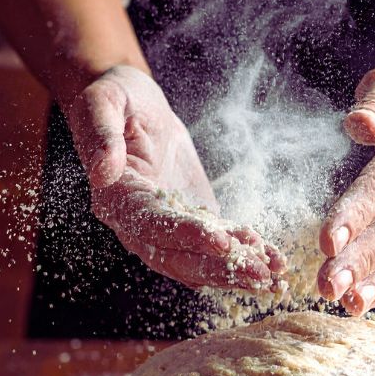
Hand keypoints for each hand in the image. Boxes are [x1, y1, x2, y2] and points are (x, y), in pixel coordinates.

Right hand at [64, 65, 285, 289]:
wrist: (134, 104)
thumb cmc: (115, 99)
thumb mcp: (103, 104)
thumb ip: (102, 136)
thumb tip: (102, 173)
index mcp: (116, 198)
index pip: (152, 225)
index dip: (187, 235)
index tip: (221, 241)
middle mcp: (137, 224)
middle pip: (177, 256)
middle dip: (219, 268)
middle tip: (258, 275)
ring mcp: (166, 226)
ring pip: (198, 260)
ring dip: (235, 271)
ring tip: (272, 277)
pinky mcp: (191, 219)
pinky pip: (216, 244)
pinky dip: (244, 254)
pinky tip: (273, 262)